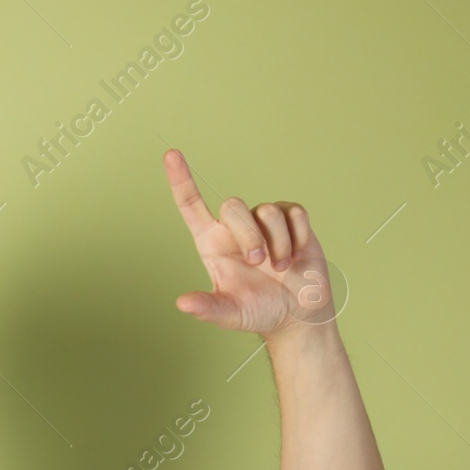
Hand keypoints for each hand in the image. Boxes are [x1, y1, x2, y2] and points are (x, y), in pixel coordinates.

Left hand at [164, 148, 332, 335]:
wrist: (297, 314)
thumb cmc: (259, 311)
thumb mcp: (229, 313)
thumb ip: (207, 307)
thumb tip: (183, 303)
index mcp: (211, 243)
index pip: (191, 205)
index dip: (181, 179)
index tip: (171, 154)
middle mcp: (234, 228)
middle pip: (233, 205)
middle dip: (249, 235)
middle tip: (260, 263)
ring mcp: (263, 223)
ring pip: (267, 210)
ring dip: (277, 243)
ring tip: (280, 268)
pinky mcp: (292, 221)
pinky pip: (295, 213)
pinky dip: (298, 237)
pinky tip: (297, 256)